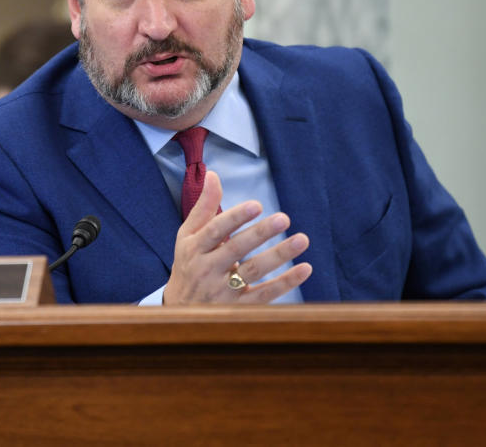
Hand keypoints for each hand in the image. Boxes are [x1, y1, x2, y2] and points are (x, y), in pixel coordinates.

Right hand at [163, 171, 311, 304]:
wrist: (181, 311)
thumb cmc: (189, 264)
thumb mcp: (188, 236)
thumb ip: (204, 207)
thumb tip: (213, 174)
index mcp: (194, 248)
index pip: (215, 230)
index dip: (235, 217)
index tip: (256, 205)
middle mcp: (206, 269)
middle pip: (236, 250)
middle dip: (260, 233)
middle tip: (284, 218)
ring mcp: (222, 291)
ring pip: (253, 272)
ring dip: (279, 255)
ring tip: (302, 239)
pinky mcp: (238, 308)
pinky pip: (265, 295)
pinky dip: (286, 283)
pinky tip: (304, 268)